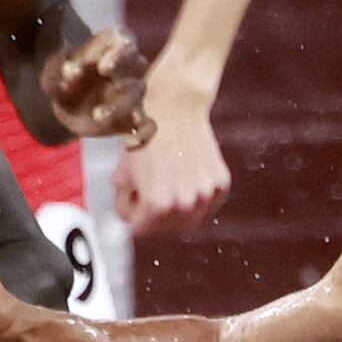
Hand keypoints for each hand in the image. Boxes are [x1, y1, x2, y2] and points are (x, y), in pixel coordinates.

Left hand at [39, 22, 148, 143]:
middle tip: (103, 71)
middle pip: (137, 62)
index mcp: (108, 47)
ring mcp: (132, 92)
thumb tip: (71, 70)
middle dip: (122, 69)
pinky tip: (128, 145)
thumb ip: (60, 70)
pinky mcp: (134, 118)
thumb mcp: (52, 74)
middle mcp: (127, 66)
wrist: (66, 105)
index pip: (122, 38)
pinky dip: (143, 136)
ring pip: (138, 93)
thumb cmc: (62, 80)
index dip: (118, 49)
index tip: (103, 65)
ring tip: (98, 116)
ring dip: (120, 105)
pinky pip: (148, 126)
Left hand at [116, 77, 229, 230]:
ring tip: (168, 184)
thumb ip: (124, 207)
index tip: (133, 200)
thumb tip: (133, 223)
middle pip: (166, 230)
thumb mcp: (121, 176)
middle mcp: (185, 204)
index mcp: (157, 205)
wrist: (173, 110)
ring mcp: (206, 194)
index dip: (133, 216)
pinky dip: (197, 200)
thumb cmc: (143, 140)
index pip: (140, 231)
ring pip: (189, 221)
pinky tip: (186, 179)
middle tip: (149, 192)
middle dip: (154, 217)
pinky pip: (208, 205)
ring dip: (176, 211)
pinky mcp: (221, 183)